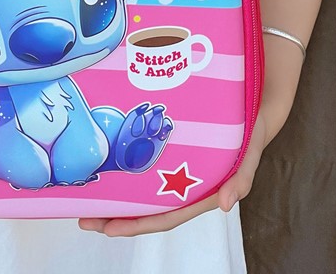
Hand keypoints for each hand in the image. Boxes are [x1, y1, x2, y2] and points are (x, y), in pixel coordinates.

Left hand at [78, 110, 268, 236]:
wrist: (251, 106)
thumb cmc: (250, 134)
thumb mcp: (249, 154)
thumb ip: (240, 179)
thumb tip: (224, 205)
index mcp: (200, 193)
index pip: (164, 216)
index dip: (137, 225)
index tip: (109, 229)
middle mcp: (183, 185)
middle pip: (146, 208)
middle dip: (115, 217)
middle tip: (84, 219)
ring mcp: (175, 169)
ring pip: (142, 189)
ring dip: (116, 197)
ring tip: (87, 196)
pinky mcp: (170, 151)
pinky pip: (145, 165)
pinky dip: (126, 170)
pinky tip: (106, 165)